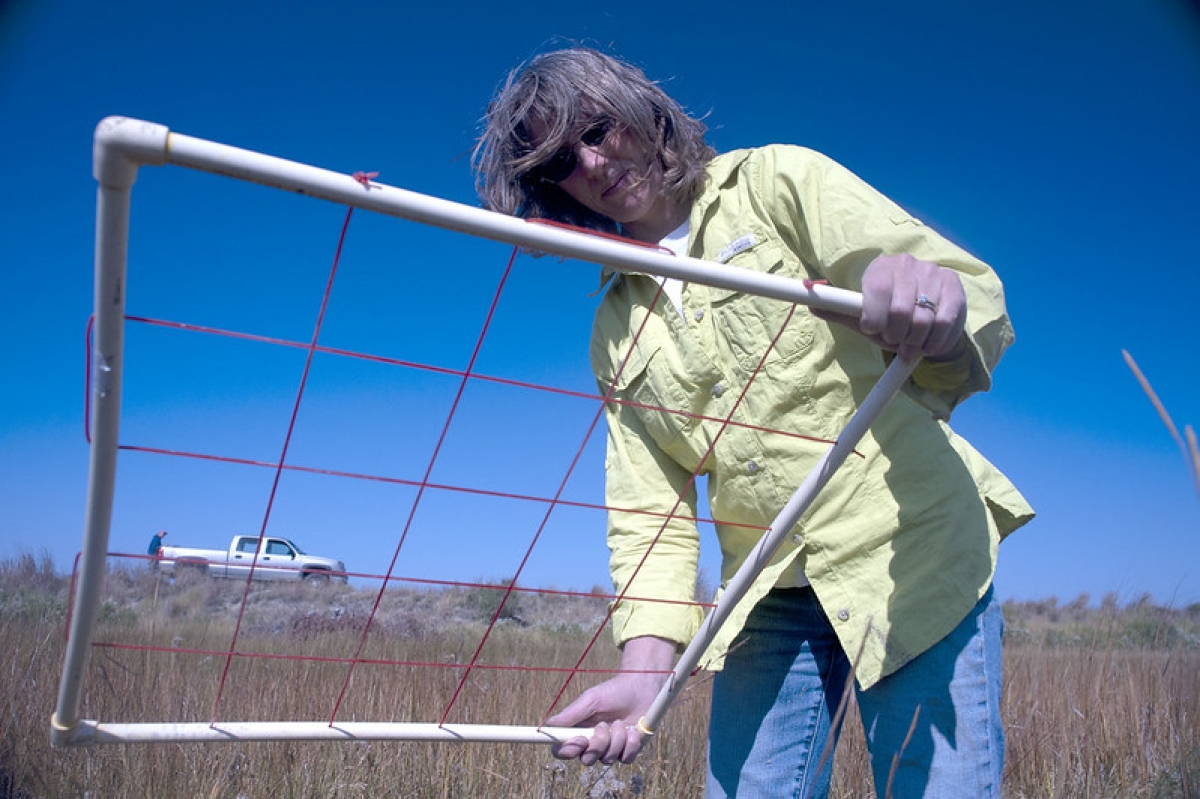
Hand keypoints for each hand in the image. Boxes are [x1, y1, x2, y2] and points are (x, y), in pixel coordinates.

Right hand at [545, 636, 673, 765]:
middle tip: (604, 726)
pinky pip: (625, 759)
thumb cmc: (612, 691)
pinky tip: (633, 730)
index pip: (563, 750)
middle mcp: (592, 743)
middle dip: (597, 745)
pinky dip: (630, 745)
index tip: (580, 739)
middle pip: (586, 760)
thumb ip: (571, 714)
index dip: (568, 751)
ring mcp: (610, 749)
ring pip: (607, 760)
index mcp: (578, 731)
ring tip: (620, 722)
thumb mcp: (590, 699)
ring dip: (615, 740)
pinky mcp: (628, 751)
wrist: (641, 688)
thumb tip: (547, 724)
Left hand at [819, 254, 966, 360]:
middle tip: (895, 340)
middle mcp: (906, 264)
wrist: (926, 312)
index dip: (874, 318)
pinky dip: (935, 341)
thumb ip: (838, 311)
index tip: (874, 330)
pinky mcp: (953, 285)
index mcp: (879, 268)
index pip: (876, 291)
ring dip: (915, 341)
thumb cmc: (888, 317)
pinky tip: (929, 344)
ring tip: (911, 343)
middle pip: (900, 310)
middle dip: (895, 334)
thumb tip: (810, 305)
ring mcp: (932, 272)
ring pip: (924, 319)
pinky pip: (945, 321)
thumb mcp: (861, 316)